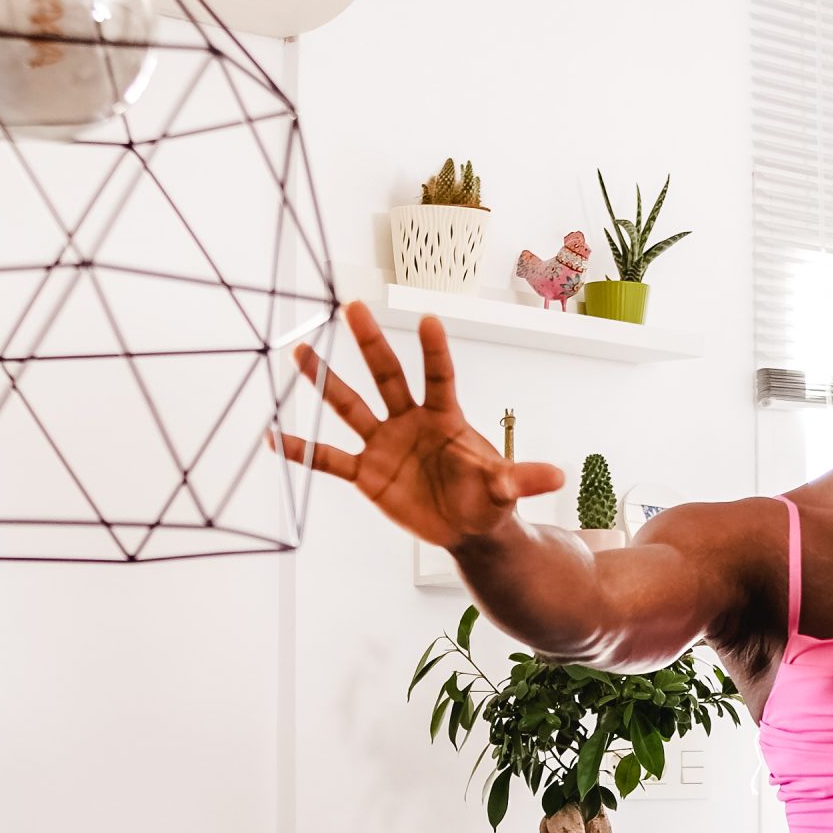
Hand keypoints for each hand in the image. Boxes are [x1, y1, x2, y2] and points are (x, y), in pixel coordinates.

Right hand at [275, 300, 563, 547]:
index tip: (429, 319)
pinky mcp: (367, 474)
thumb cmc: (488, 499)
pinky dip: (303, 451)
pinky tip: (274, 435)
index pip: (438, 376)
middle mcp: (410, 421)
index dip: (434, 351)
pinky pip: (330, 459)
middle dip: (370, 343)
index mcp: (445, 418)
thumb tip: (557, 475)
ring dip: (325, 381)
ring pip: (350, 406)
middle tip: (352, 305)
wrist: (468, 527)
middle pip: (388, 375)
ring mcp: (385, 444)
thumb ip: (521, 479)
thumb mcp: (505, 490)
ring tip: (299, 351)